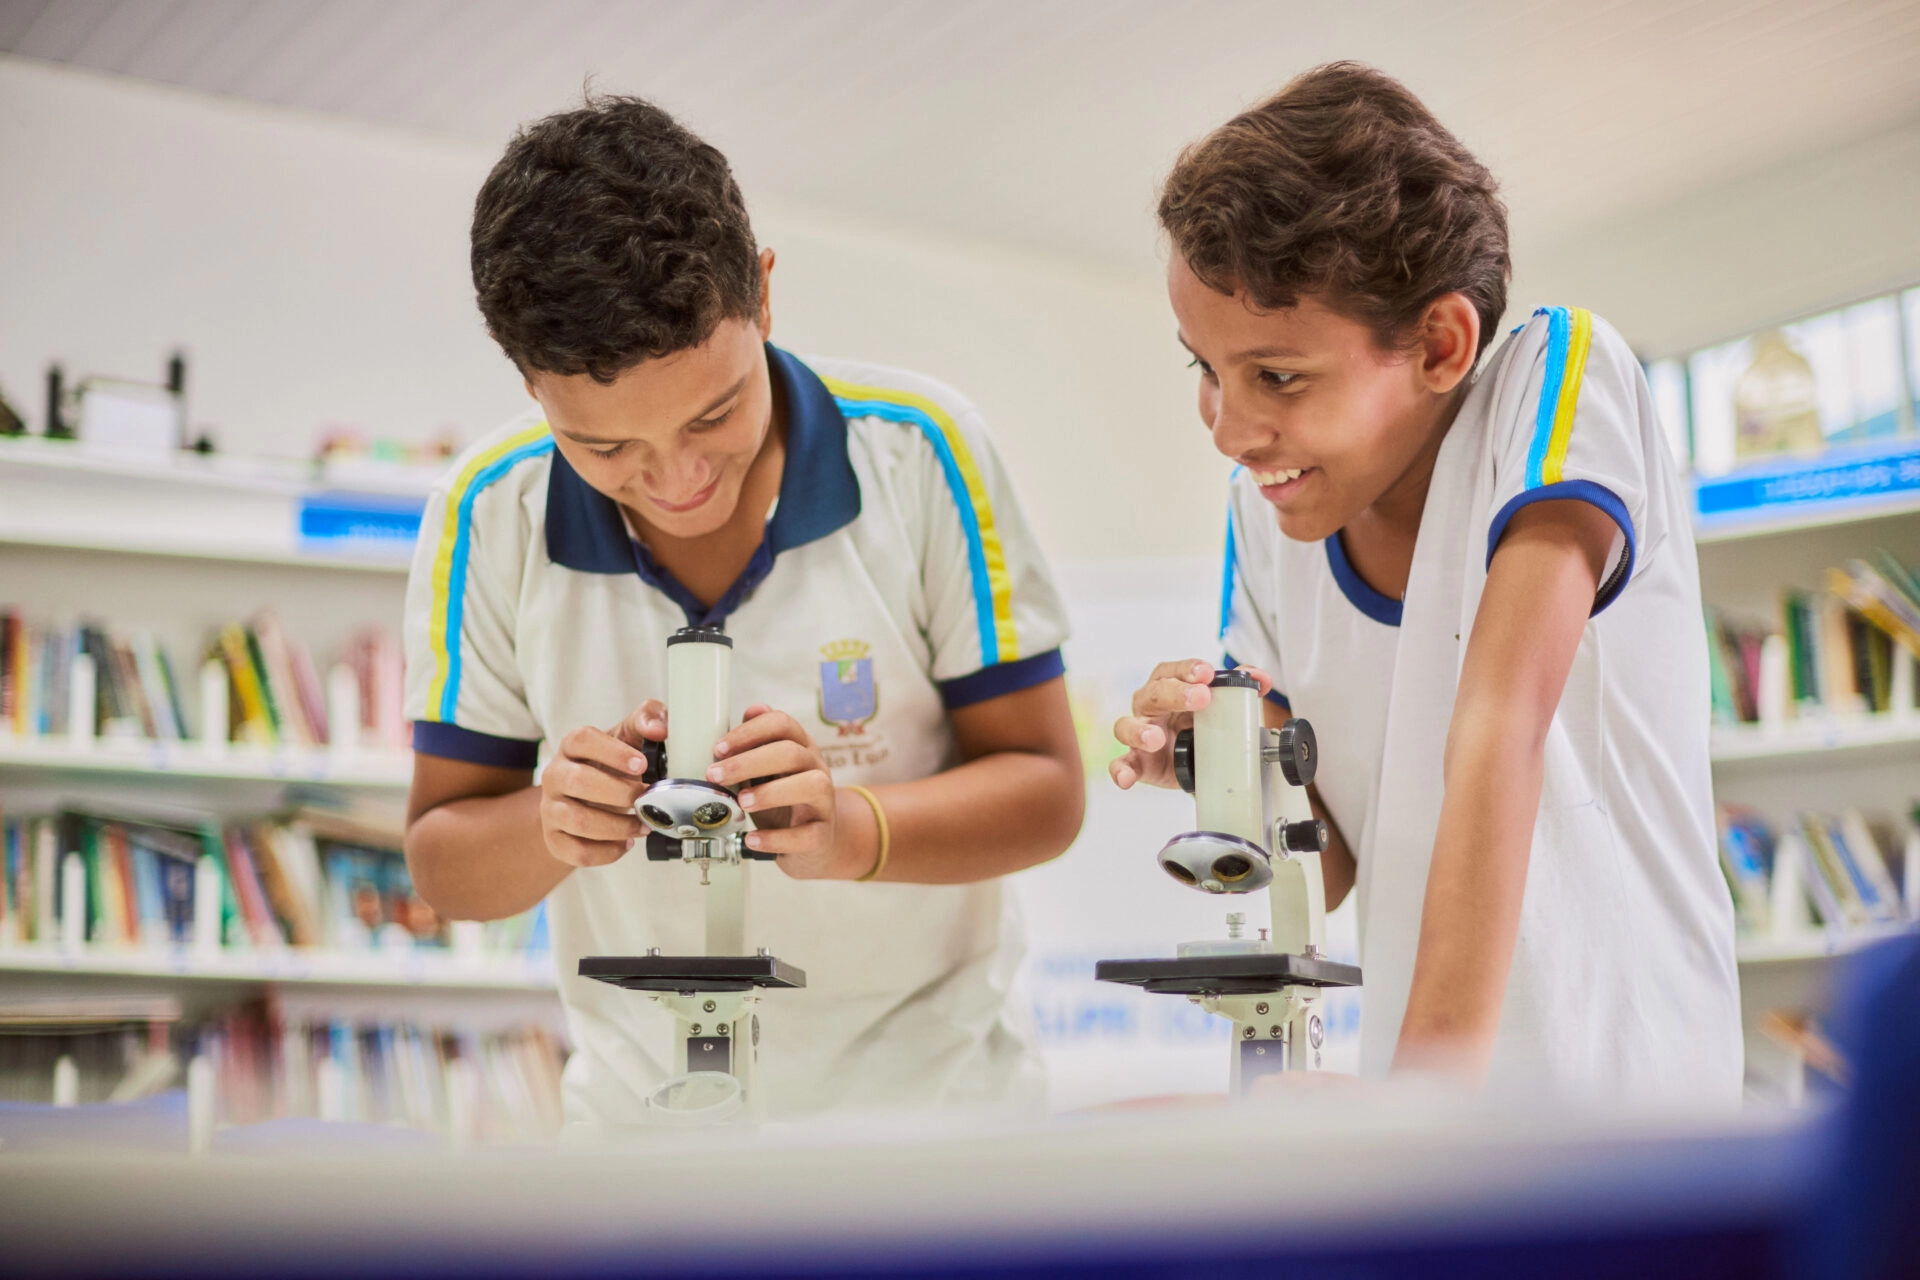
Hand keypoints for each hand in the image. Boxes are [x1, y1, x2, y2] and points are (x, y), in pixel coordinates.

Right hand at [537, 701, 665, 867]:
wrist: (587, 797)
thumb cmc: (612, 765)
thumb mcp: (630, 737)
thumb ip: (648, 719)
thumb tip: (658, 729)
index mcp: (572, 746)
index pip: (582, 740)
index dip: (612, 752)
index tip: (641, 764)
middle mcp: (555, 775)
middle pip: (578, 781)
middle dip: (619, 793)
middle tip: (646, 798)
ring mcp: (551, 808)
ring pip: (577, 820)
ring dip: (617, 826)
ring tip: (642, 825)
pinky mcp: (554, 838)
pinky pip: (576, 851)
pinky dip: (606, 852)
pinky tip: (625, 844)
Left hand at [708, 705, 855, 878]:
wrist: (816, 841)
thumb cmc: (783, 801)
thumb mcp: (768, 770)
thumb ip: (757, 743)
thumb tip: (752, 709)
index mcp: (801, 746)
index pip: (781, 723)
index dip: (748, 732)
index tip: (718, 749)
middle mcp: (816, 768)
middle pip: (791, 752)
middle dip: (747, 762)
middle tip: (716, 775)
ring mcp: (824, 801)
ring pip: (812, 785)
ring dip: (770, 793)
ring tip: (742, 803)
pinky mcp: (822, 834)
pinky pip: (807, 835)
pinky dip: (776, 837)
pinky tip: (752, 839)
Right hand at [1109, 660, 1272, 789]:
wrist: (1192, 761)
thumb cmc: (1197, 725)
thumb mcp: (1218, 706)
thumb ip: (1237, 690)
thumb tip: (1260, 679)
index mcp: (1168, 687)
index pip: (1171, 671)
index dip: (1187, 669)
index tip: (1206, 673)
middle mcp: (1150, 708)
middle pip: (1153, 694)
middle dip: (1175, 693)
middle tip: (1200, 697)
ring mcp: (1139, 735)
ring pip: (1126, 726)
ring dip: (1140, 731)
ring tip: (1156, 738)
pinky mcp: (1138, 762)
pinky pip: (1121, 764)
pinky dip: (1120, 770)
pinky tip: (1126, 777)